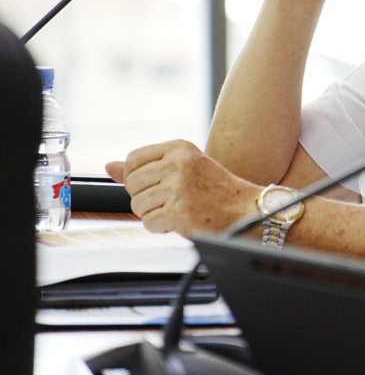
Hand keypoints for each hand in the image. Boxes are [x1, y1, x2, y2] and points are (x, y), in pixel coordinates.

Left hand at [106, 140, 258, 235]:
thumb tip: (109, 166)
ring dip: (154, 213)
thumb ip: (145, 166)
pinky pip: (149, 223)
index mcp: (179, 147)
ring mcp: (178, 188)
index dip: (139, 177)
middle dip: (146, 197)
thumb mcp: (183, 167)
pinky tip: (180, 220)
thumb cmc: (213, 188)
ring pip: (138, 206)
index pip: (133, 160)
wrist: (244, 208)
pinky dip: (162, 226)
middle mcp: (177, 164)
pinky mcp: (178, 211)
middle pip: (132, 185)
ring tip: (178, 209)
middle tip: (170, 199)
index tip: (157, 184)